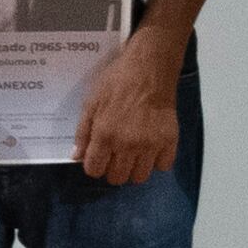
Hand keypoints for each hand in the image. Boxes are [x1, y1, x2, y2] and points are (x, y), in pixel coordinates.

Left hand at [74, 26, 187, 185]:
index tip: (98, 156)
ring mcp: (151, 145)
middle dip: (112, 169)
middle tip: (116, 154)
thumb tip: (77, 156)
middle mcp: (127, 146)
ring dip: (134, 168)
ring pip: (140, 177)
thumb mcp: (91, 102)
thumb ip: (83, 132)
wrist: (149, 69)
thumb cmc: (116, 82)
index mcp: (105, 136)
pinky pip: (163, 166)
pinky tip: (152, 149)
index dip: (94, 165)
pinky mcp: (170, 141)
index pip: (94, 170)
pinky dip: (157, 161)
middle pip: (117, 178)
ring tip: (134, 154)